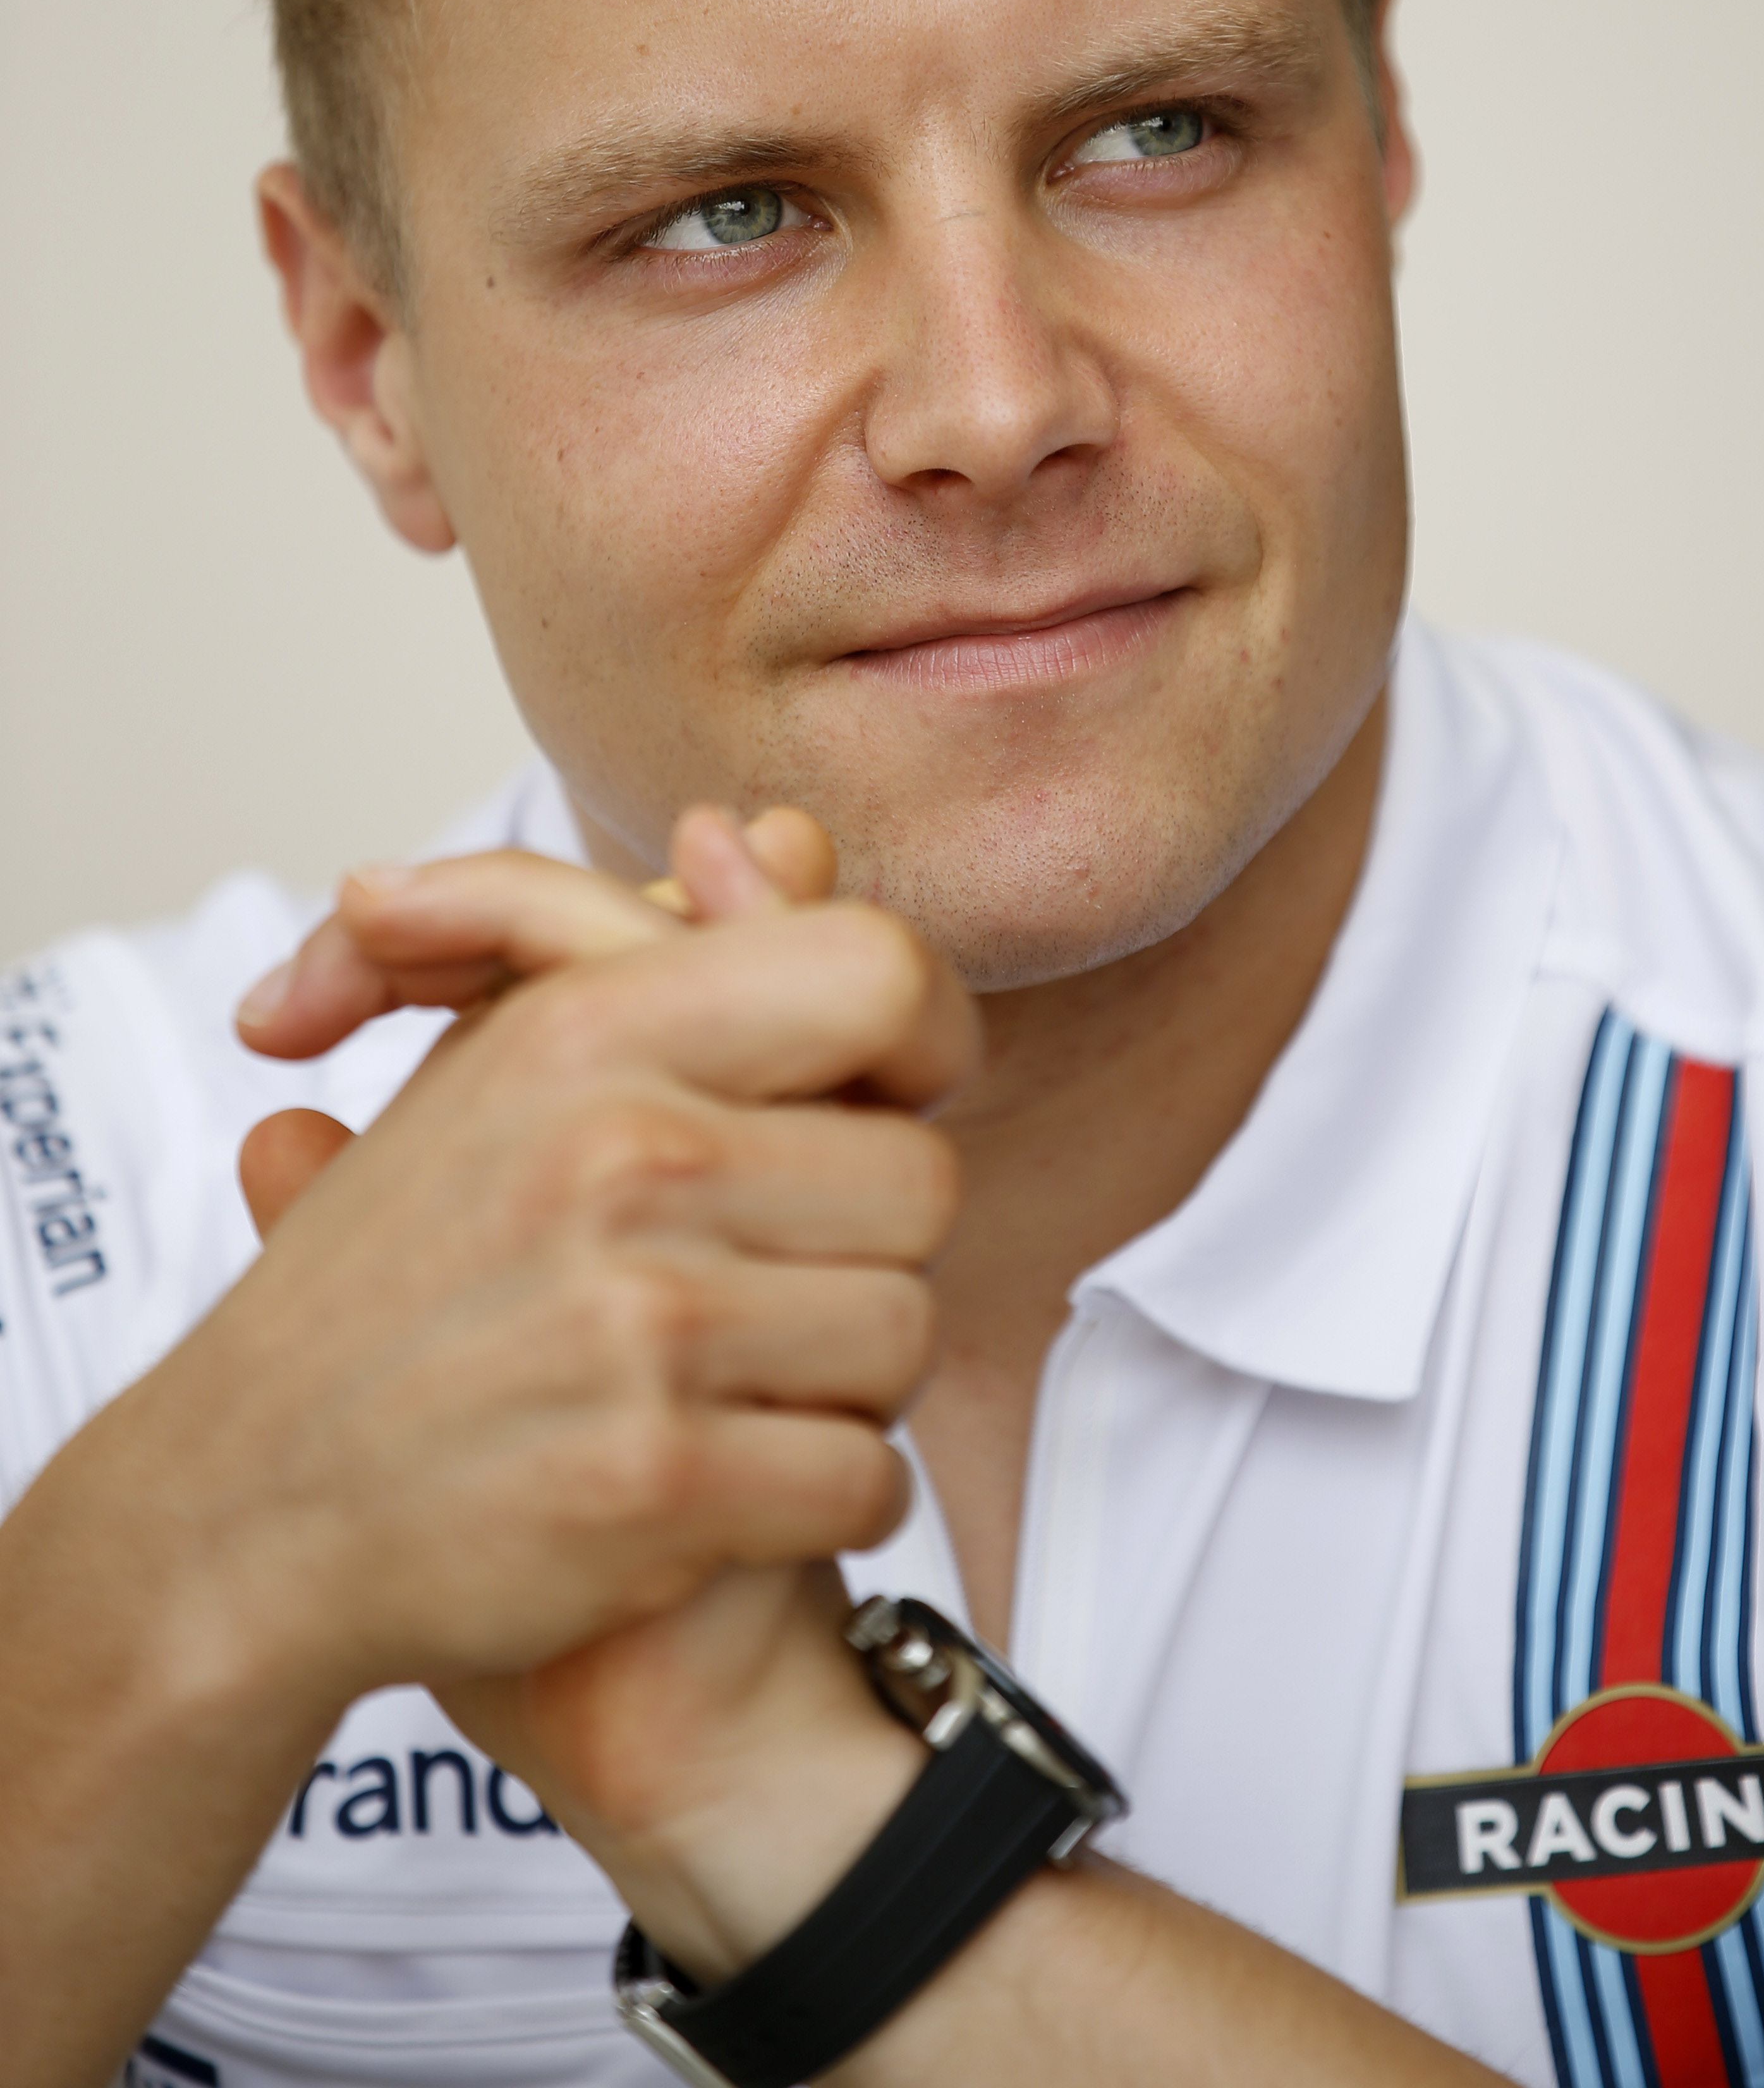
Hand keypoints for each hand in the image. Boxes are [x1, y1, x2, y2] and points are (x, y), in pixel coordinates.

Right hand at [156, 805, 973, 1722]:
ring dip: (842, 1386)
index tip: (880, 1106)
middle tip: (759, 1286)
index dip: (918, 1041)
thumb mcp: (499, 1070)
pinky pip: (867, 1485)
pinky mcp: (658, 1484)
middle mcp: (624, 1157)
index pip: (878, 970)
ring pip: (905, 1337)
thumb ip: (663, 944)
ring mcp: (642, 1324)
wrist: (242, 1522)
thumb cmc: (387, 1295)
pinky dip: (822, 1508)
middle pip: (923, 1181)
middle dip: (864, 1248)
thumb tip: (787, 837)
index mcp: (589, 1031)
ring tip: (723, 1390)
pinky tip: (730, 1499)